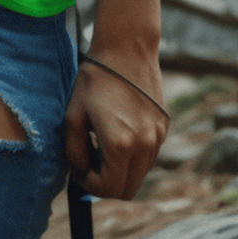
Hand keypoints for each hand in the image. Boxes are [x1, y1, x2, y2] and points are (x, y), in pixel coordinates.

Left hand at [63, 46, 166, 200]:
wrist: (126, 48)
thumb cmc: (95, 79)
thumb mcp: (74, 114)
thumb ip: (74, 151)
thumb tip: (80, 172)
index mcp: (120, 144)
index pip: (108, 189)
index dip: (89, 185)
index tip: (78, 170)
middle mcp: (144, 146)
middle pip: (127, 190)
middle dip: (105, 183)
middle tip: (89, 162)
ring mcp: (157, 138)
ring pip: (139, 175)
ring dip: (120, 170)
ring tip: (101, 144)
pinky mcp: (163, 128)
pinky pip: (147, 156)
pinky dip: (132, 156)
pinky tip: (117, 132)